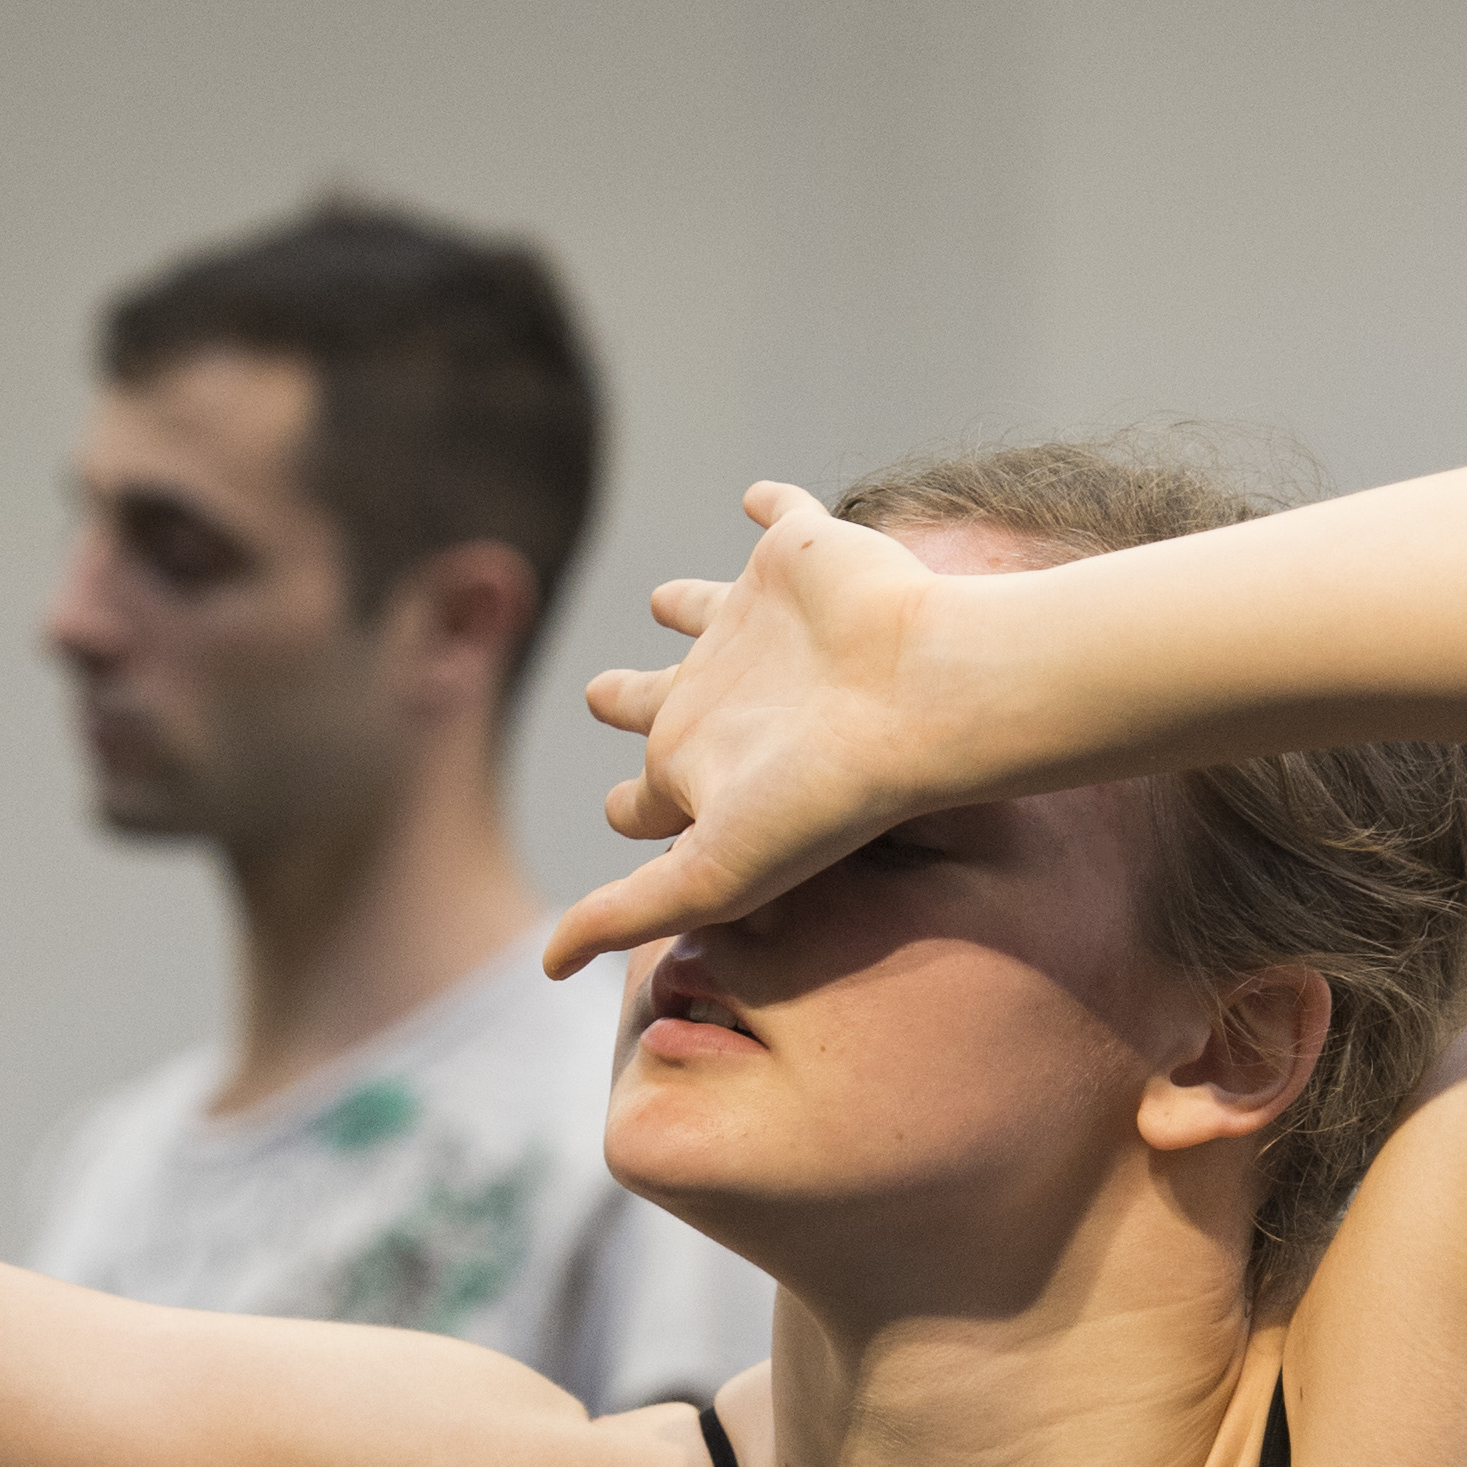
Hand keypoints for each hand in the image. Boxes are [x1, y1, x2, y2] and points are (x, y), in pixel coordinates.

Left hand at [545, 480, 966, 974]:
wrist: (919, 693)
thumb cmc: (824, 795)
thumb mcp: (708, 874)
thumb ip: (624, 914)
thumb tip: (548, 971)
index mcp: (701, 764)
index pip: (649, 792)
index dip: (630, 804)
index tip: (616, 810)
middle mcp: (729, 693)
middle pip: (660, 697)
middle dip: (627, 696)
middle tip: (597, 694)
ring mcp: (766, 625)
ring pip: (707, 606)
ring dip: (684, 601)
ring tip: (660, 599)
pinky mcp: (806, 557)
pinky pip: (781, 514)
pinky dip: (770, 503)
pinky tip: (756, 496)